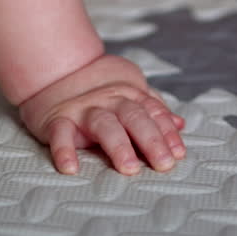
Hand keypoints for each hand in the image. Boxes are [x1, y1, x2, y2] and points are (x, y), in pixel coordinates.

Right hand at [19, 54, 185, 175]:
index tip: (178, 153)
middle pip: (134, 117)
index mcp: (128, 94)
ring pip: (104, 124)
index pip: (153, 112)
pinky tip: (70, 168)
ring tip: (129, 168)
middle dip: (151, 140)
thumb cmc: (97, 88)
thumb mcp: (129, 91)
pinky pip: (60, 134)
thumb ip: (153, 108)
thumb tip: (180, 124)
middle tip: (164, 164)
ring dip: (118, 145)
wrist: (56, 67)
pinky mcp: (57, 119)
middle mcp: (109, 100)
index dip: (167, 132)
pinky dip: (64, 150)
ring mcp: (83, 110)